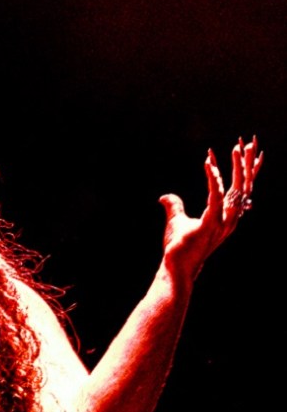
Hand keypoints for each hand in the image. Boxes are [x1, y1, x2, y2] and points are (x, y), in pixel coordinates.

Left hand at [159, 137, 262, 284]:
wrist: (176, 268)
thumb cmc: (179, 248)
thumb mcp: (176, 220)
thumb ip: (174, 205)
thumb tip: (164, 196)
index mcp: (225, 217)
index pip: (239, 189)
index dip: (241, 169)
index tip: (238, 149)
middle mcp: (229, 219)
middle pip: (244, 187)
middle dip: (247, 164)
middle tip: (247, 143)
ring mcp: (222, 223)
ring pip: (236, 190)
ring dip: (237, 168)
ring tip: (236, 148)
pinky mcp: (210, 225)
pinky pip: (214, 198)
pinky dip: (213, 179)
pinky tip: (208, 163)